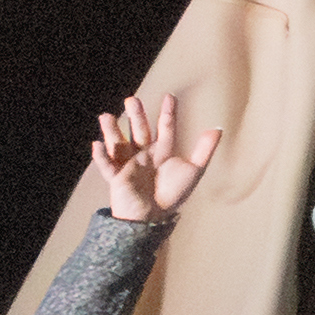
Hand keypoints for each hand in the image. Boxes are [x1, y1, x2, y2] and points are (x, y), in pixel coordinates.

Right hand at [82, 95, 212, 221]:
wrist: (154, 218)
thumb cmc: (173, 194)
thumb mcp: (193, 170)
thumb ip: (204, 150)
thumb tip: (217, 128)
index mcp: (162, 151)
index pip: (165, 128)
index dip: (168, 113)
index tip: (170, 96)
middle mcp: (144, 155)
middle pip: (140, 131)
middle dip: (136, 116)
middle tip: (131, 99)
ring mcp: (129, 165)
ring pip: (119, 144)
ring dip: (112, 131)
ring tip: (105, 116)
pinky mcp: (117, 179)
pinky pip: (107, 167)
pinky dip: (102, 157)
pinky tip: (97, 145)